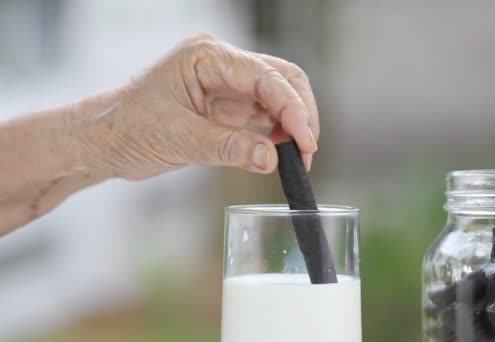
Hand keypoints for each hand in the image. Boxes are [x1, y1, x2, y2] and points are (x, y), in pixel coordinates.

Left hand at [78, 33, 318, 179]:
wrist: (104, 141)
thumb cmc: (126, 129)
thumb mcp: (178, 139)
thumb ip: (227, 148)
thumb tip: (271, 158)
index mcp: (206, 57)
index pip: (266, 76)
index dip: (293, 108)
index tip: (306, 140)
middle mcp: (221, 64)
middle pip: (281, 78)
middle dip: (301, 113)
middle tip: (308, 150)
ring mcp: (226, 84)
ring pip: (278, 95)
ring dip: (293, 123)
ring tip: (300, 156)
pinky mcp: (227, 105)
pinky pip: (265, 113)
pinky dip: (279, 131)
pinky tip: (281, 150)